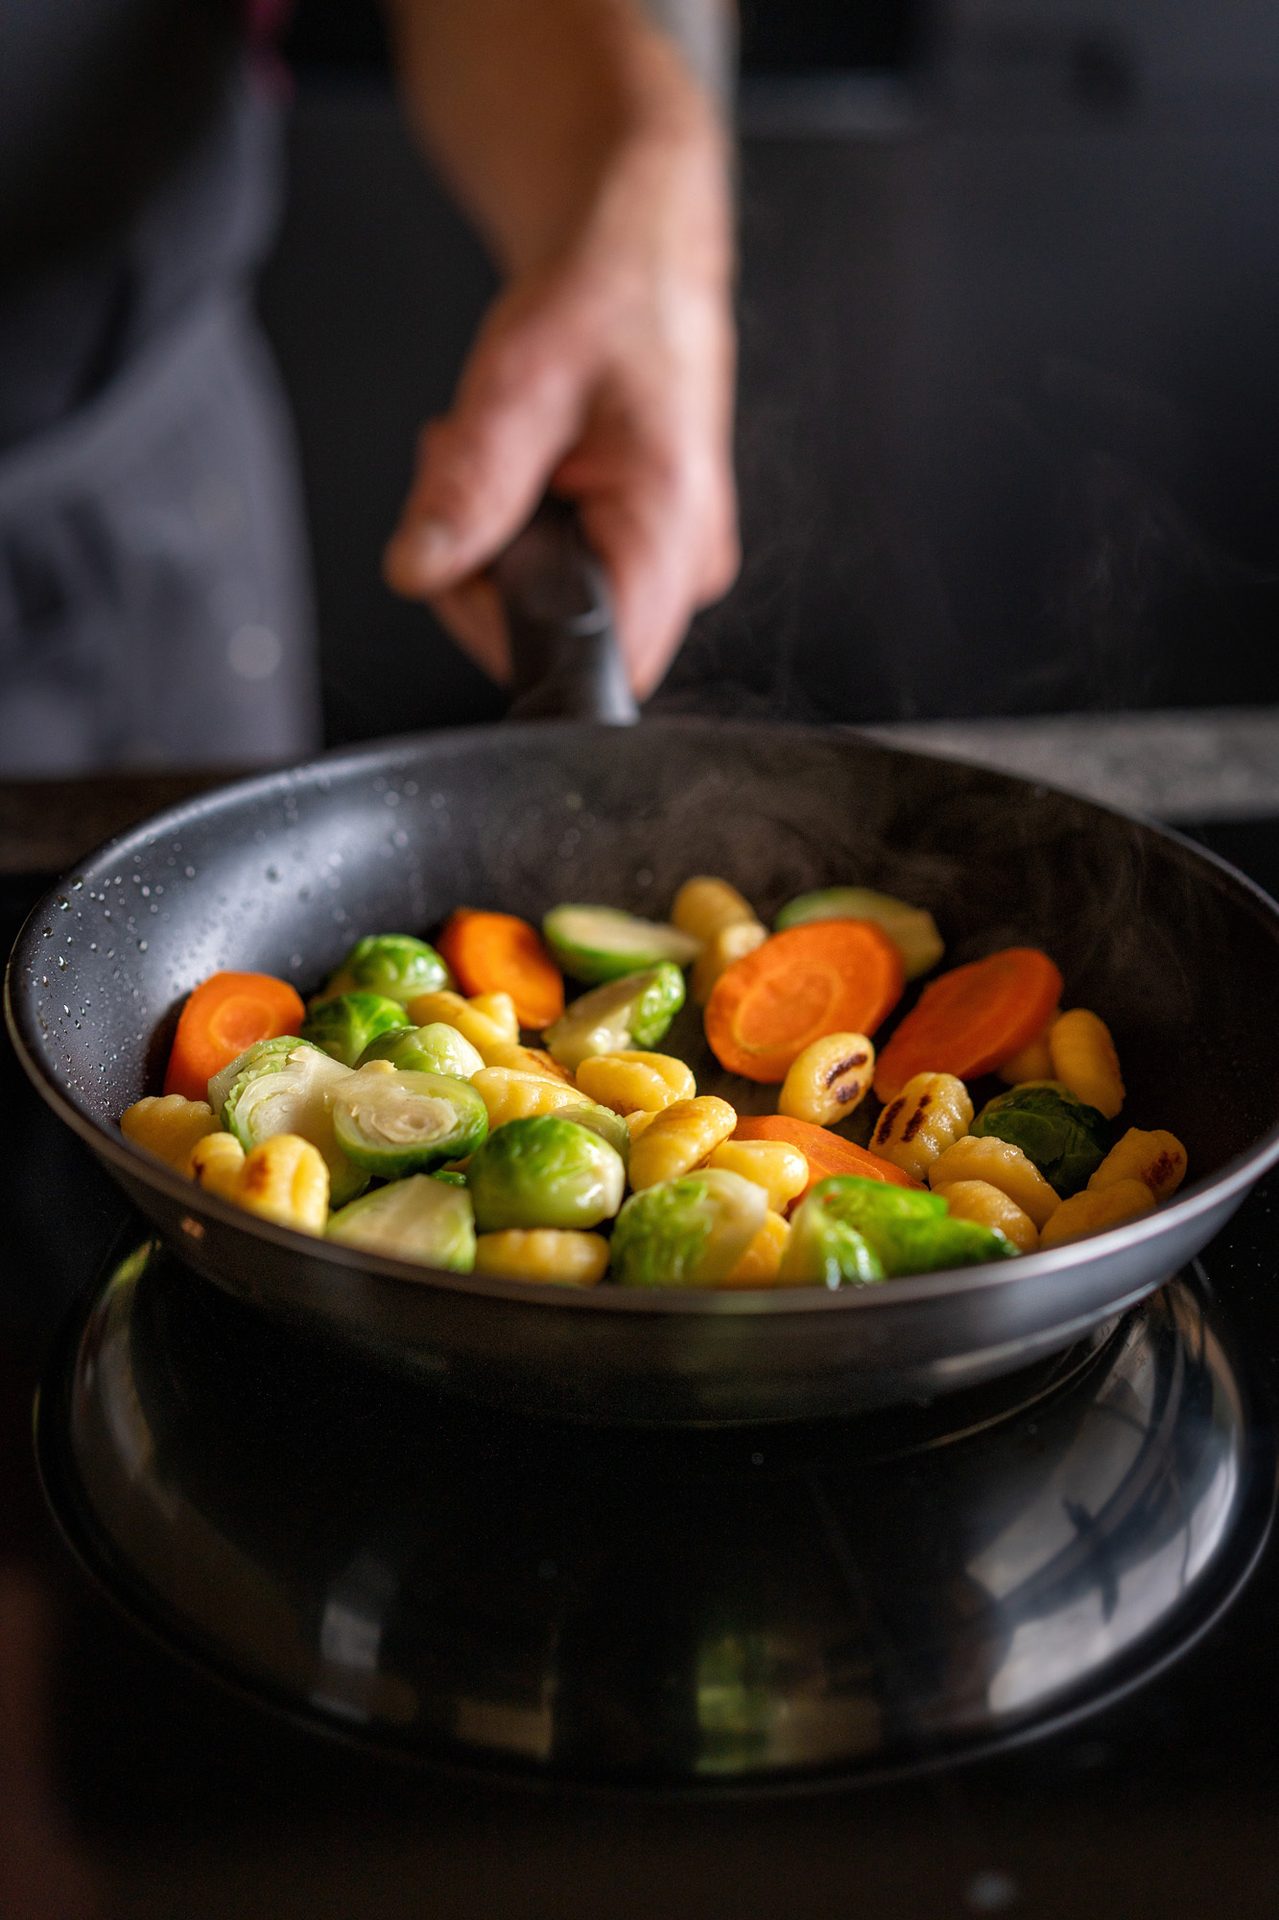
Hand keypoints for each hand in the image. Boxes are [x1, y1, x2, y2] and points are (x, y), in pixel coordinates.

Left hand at [383, 133, 737, 699]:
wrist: (639, 259)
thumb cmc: (606, 301)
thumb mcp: (521, 383)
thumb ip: (471, 486)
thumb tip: (419, 568)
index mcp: (671, 529)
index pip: (579, 659)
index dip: (498, 621)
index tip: (469, 540)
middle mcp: (686, 565)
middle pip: (556, 644)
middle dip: (487, 574)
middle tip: (479, 473)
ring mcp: (671, 565)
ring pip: (551, 616)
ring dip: (499, 554)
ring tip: (506, 459)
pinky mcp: (645, 557)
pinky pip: (564, 587)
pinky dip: (522, 541)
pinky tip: (529, 479)